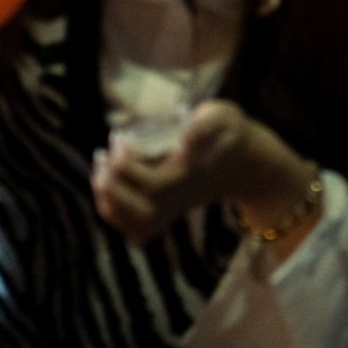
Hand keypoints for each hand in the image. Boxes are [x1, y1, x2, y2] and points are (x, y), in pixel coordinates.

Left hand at [91, 100, 316, 243]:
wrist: (246, 165)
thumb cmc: (230, 134)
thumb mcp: (223, 116)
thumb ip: (207, 123)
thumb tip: (185, 138)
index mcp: (188, 174)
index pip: (152, 183)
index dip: (127, 163)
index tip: (121, 138)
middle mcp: (178, 197)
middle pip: (136, 208)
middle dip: (112, 182)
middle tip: (104, 154)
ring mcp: (172, 209)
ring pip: (133, 225)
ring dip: (107, 200)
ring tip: (100, 170)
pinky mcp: (167, 214)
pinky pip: (136, 231)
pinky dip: (114, 215)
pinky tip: (107, 189)